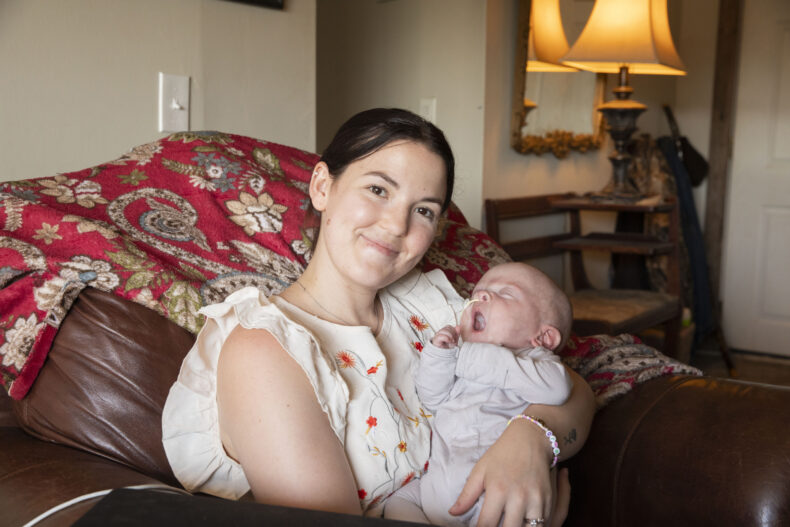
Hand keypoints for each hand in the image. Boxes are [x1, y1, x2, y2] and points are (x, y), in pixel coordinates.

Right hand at [431, 325, 458, 348]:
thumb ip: (456, 334)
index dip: (454, 330)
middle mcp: (440, 333)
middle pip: (447, 327)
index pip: (449, 326)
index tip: (455, 337)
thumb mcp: (454, 341)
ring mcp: (437, 336)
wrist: (444, 357)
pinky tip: (449, 341)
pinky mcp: (435, 340)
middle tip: (453, 340)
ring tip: (451, 342)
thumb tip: (458, 327)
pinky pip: (441, 336)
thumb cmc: (448, 350)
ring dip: (450, 336)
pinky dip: (447, 338)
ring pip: (444, 330)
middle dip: (453, 333)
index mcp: (444, 333)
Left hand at [449, 419, 567, 526]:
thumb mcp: (481, 470)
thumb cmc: (502, 454)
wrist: (531, 438)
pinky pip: (542, 523)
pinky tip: (521, 522)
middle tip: (495, 525)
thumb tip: (452, 513)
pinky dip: (533, 526)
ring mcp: (536, 499)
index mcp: (498, 489)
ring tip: (508, 524)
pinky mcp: (548, 500)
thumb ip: (467, 494)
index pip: (487, 524)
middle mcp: (518, 497)